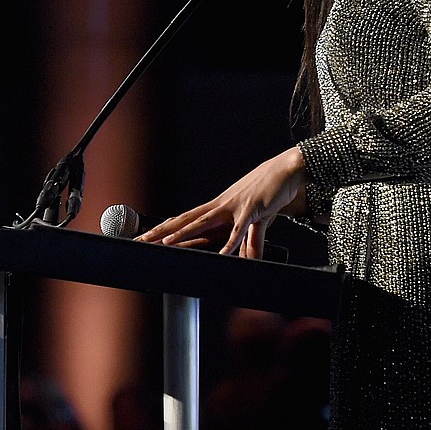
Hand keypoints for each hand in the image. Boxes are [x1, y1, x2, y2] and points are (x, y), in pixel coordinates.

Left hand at [135, 147, 306, 256]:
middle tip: (142, 239)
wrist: (288, 170)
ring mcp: (234, 206)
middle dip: (163, 230)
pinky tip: (223, 253)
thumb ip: (251, 242)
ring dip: (185, 233)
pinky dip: (232, 241)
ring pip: (204, 222)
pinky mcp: (252, 210)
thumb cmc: (270, 192)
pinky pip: (240, 229)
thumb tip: (247, 259)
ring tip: (166, 243)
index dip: (167, 227)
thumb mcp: (258, 221)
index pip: (187, 219)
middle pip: (187, 220)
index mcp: (219, 208)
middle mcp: (221, 206)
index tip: (148, 234)